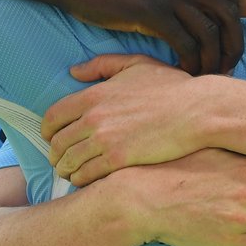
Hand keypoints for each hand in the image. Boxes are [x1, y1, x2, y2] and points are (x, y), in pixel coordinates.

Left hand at [45, 54, 216, 184]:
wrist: (197, 111)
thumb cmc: (171, 87)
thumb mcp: (136, 65)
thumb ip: (102, 65)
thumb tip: (74, 71)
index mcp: (93, 95)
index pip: (53, 117)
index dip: (47, 131)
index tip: (52, 138)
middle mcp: (93, 118)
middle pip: (57, 143)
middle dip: (55, 154)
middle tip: (60, 160)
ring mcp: (105, 140)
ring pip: (69, 162)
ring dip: (66, 170)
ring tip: (71, 173)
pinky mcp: (119, 160)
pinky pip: (87, 175)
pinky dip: (81, 180)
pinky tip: (87, 180)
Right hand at [65, 0, 241, 75]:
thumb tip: (197, 19)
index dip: (237, 26)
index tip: (228, 49)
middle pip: (229, 15)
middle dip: (233, 46)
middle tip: (226, 70)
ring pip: (209, 32)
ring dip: (212, 60)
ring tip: (205, 77)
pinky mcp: (152, 12)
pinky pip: (185, 43)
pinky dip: (190, 63)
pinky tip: (182, 74)